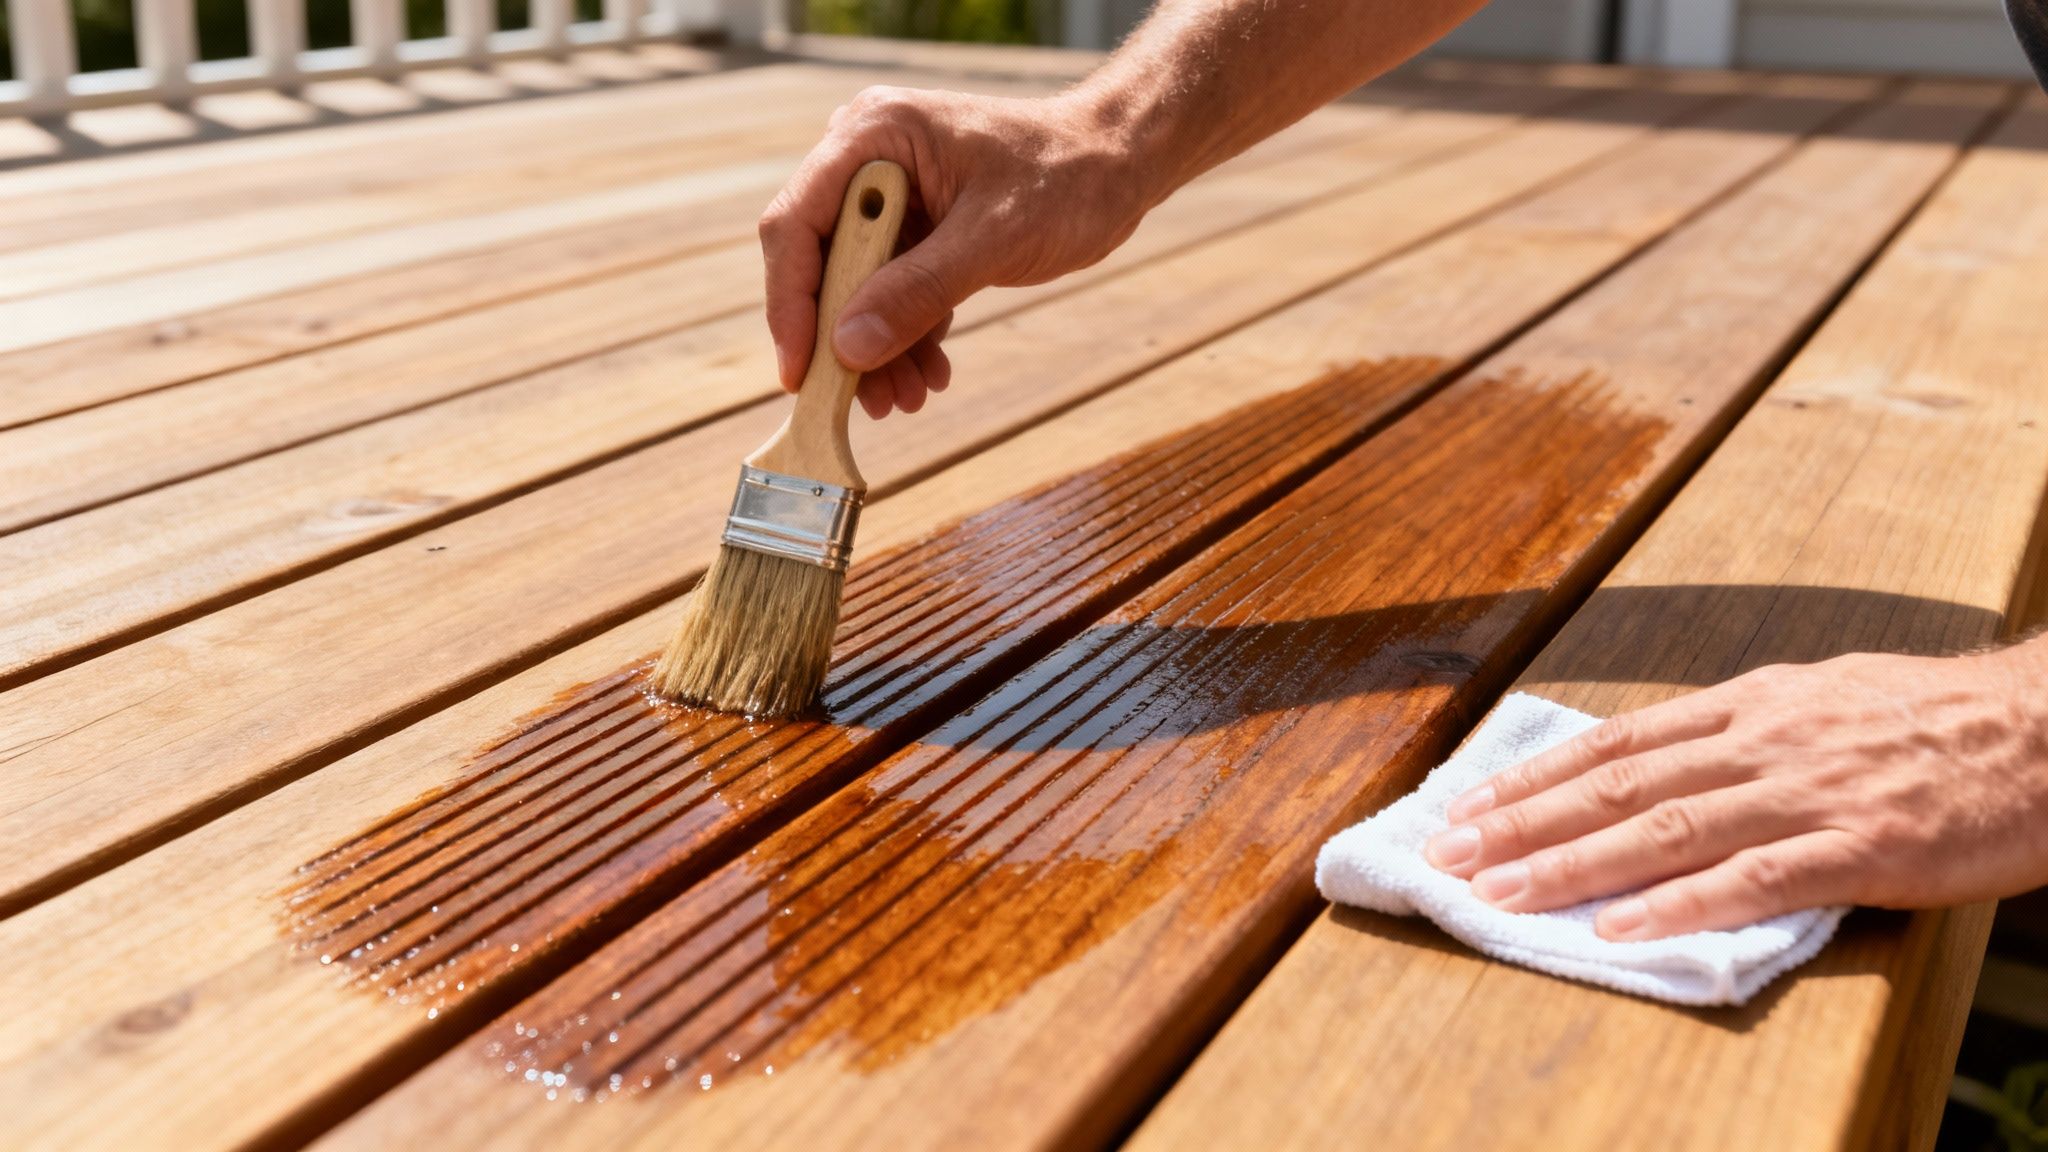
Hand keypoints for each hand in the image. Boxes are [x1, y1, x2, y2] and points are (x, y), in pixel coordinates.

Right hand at [760, 85, 1154, 418]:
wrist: (1119, 163)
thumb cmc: (1066, 178)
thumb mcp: (992, 239)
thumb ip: (918, 291)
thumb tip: (849, 350)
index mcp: (873, 136)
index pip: (796, 225)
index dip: (792, 304)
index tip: (801, 372)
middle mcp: (869, 160)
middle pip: (820, 261)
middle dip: (842, 338)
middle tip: (860, 402)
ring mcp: (892, 195)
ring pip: (856, 285)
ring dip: (876, 348)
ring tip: (905, 400)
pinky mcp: (916, 226)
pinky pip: (892, 288)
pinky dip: (907, 333)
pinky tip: (929, 374)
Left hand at [1425, 642, 2047, 940]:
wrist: (2046, 729)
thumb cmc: (1933, 720)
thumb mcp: (1821, 701)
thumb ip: (1740, 734)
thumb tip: (1662, 764)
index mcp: (1750, 706)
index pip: (1616, 744)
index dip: (1534, 777)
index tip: (1467, 804)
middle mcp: (1761, 741)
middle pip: (1618, 785)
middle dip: (1522, 822)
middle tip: (1447, 854)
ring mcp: (1807, 793)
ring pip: (1665, 829)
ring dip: (1572, 864)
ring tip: (1501, 893)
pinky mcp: (1859, 848)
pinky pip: (1753, 880)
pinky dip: (1679, 905)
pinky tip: (1622, 929)